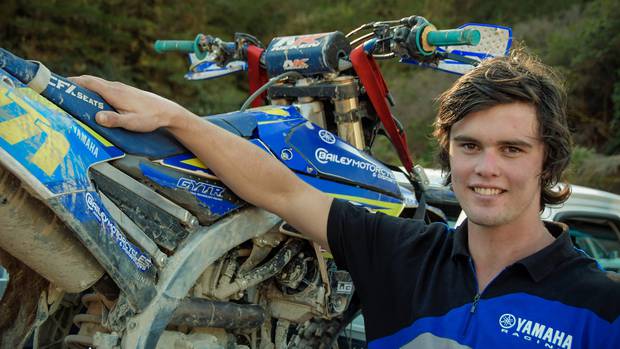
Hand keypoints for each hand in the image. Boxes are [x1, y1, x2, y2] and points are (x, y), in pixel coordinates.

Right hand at [69, 75, 191, 132]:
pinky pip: (105, 89)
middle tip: (59, 90)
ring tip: (71, 96)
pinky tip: (92, 101)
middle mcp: (116, 87)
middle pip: (90, 81)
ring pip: (98, 85)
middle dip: (75, 84)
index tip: (58, 84)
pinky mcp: (125, 92)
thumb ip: (115, 120)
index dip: (72, 82)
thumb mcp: (132, 122)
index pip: (89, 82)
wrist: (167, 112)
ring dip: (84, 88)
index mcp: (114, 92)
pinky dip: (94, 91)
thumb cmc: (150, 118)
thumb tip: (97, 117)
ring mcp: (120, 88)